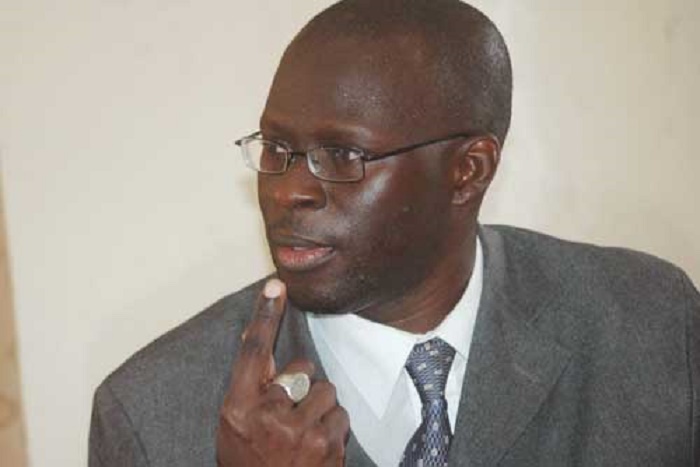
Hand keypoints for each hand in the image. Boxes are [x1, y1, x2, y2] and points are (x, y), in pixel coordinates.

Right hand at [216, 279, 349, 466]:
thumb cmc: (250, 459)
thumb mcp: (237, 422)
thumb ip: (251, 382)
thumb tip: (256, 333)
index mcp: (239, 407)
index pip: (253, 352)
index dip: (265, 317)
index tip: (276, 286)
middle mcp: (267, 416)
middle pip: (302, 370)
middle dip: (302, 387)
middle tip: (289, 416)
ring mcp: (299, 432)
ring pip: (326, 391)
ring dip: (319, 409)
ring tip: (304, 435)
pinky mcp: (327, 445)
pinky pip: (340, 415)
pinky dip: (332, 428)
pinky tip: (317, 447)